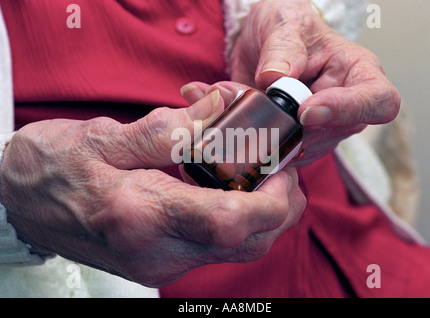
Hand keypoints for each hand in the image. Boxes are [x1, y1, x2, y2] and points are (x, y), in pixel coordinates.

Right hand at [0, 90, 304, 286]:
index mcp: (139, 215)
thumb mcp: (106, 137)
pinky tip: (233, 191)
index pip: (229, 222)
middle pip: (247, 243)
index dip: (271, 197)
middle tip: (281, 168)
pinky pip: (218, 248)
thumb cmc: (54, 166)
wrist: (22, 201)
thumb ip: (170, 128)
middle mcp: (155, 251)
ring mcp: (160, 264)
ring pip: (239, 250)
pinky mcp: (161, 262)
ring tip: (263, 175)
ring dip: (265, 215)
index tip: (282, 167)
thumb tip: (222, 109)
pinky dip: (240, 221)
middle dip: (280, 207)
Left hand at [230, 0, 400, 165]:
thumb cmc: (285, 27)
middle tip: (266, 106)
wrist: (261, 43)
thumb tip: (276, 78)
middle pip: (338, 131)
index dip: (346, 110)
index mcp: (358, 70)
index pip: (378, 101)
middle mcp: (347, 104)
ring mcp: (326, 126)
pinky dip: (268, 143)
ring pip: (310, 147)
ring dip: (278, 134)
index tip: (306, 110)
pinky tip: (255, 122)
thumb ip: (282, 48)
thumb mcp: (283, 24)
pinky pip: (289, 154)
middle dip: (299, 126)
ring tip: (254, 104)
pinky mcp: (303, 140)